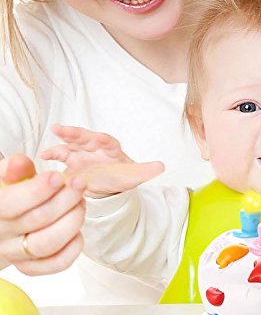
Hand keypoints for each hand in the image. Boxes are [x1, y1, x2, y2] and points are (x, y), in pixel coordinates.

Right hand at [0, 154, 85, 274]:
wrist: (1, 223)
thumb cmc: (8, 195)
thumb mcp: (6, 178)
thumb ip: (13, 169)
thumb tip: (19, 162)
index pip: (9, 204)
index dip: (38, 190)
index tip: (58, 177)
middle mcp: (1, 235)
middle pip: (37, 220)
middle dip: (66, 199)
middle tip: (79, 184)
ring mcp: (16, 253)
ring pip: (48, 244)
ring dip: (73, 220)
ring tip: (80, 203)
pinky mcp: (32, 267)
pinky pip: (57, 263)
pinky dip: (74, 246)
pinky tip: (77, 229)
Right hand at [40, 124, 164, 197]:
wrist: (109, 185)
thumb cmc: (122, 177)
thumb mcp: (134, 176)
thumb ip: (146, 171)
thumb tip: (162, 166)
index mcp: (112, 149)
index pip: (107, 141)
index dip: (102, 139)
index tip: (98, 137)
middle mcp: (95, 147)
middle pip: (85, 138)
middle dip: (75, 133)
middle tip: (62, 129)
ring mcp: (82, 153)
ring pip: (71, 143)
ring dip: (62, 139)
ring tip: (52, 136)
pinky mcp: (71, 161)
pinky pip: (60, 155)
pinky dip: (52, 154)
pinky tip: (43, 156)